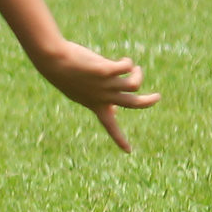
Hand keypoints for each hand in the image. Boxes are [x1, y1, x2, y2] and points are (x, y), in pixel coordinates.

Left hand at [32, 42, 159, 152]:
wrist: (54, 61)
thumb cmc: (67, 75)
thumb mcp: (82, 94)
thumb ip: (99, 103)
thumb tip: (115, 111)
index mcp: (96, 105)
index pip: (110, 127)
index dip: (120, 139)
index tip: (128, 151)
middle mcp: (103, 97)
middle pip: (133, 104)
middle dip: (149, 101)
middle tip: (157, 97)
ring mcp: (104, 84)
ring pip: (134, 84)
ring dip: (137, 74)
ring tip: (132, 67)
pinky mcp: (105, 70)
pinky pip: (126, 67)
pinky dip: (128, 64)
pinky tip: (124, 61)